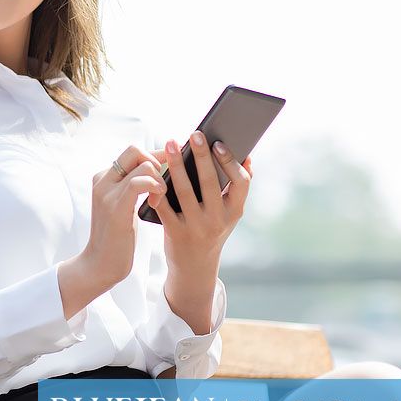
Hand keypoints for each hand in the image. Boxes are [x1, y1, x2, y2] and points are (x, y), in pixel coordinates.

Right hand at [84, 144, 166, 285]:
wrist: (100, 263)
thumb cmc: (117, 236)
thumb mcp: (123, 205)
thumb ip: (133, 187)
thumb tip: (159, 168)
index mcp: (104, 178)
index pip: (133, 152)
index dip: (155, 155)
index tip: (172, 164)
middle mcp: (103, 181)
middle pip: (135, 151)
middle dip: (158, 161)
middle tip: (165, 182)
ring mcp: (107, 193)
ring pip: (142, 165)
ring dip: (160, 178)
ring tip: (161, 195)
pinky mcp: (115, 207)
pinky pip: (138, 183)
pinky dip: (154, 186)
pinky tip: (158, 199)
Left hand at [147, 131, 252, 271]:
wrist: (194, 266)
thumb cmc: (211, 228)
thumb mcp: (229, 213)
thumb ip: (236, 188)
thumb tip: (247, 155)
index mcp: (234, 211)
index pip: (240, 183)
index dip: (231, 162)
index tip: (219, 143)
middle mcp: (218, 219)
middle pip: (209, 182)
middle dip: (201, 156)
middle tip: (194, 134)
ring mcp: (196, 227)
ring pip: (184, 191)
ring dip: (176, 166)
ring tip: (170, 145)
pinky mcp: (175, 233)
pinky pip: (165, 207)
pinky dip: (158, 188)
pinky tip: (153, 172)